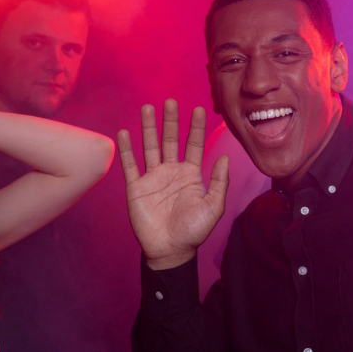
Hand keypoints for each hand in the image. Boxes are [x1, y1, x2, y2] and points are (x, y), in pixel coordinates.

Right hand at [118, 100, 229, 270]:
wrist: (170, 250)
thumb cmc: (194, 231)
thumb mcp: (213, 206)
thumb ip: (219, 182)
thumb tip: (226, 157)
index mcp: (191, 175)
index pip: (194, 145)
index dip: (196, 127)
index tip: (198, 109)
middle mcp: (172, 172)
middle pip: (170, 140)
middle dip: (171, 121)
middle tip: (171, 101)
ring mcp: (153, 178)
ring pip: (150, 147)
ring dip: (148, 128)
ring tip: (147, 108)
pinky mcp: (136, 187)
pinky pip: (131, 165)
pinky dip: (127, 149)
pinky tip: (125, 132)